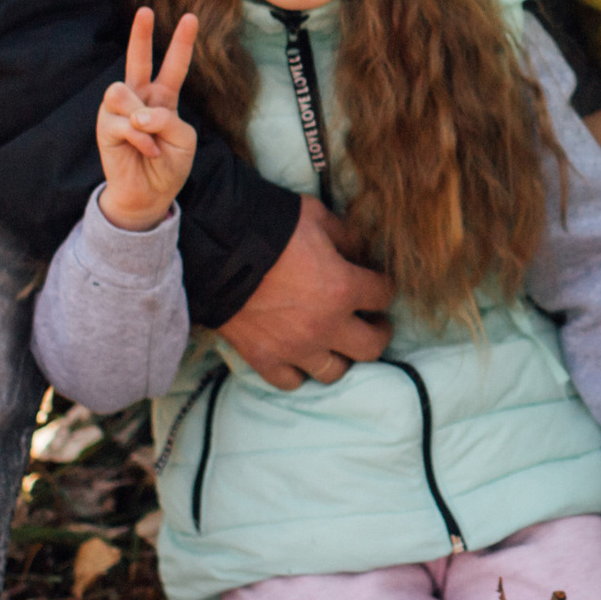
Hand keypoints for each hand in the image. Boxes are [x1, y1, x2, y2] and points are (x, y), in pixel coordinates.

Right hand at [97, 8, 199, 232]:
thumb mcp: (182, 139)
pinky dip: (140, 138)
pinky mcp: (106, 127)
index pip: (174, 65)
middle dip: (140, 35)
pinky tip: (147, 150)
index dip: (182, 43)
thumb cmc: (169, 164)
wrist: (150, 193)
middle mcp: (140, 98)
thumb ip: (166, 120)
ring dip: (141, 116)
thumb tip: (138, 114)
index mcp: (163, 98)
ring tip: (150, 136)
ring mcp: (120, 111)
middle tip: (145, 11)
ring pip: (122, 91)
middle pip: (137, 60)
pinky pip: (123, 122)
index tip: (191, 17)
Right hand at [217, 195, 392, 388]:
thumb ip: (346, 238)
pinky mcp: (264, 359)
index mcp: (343, 288)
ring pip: (334, 373)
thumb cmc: (270, 227)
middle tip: (372, 323)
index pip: (384, 295)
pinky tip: (299, 356)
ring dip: (341, 357)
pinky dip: (298, 371)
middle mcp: (326, 325)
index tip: (378, 285)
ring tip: (337, 343)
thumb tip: (359, 252)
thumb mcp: (318, 217)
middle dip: (378, 333)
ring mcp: (295, 347)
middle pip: (372, 347)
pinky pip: (291, 381)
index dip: (384, 287)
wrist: (216, 247)